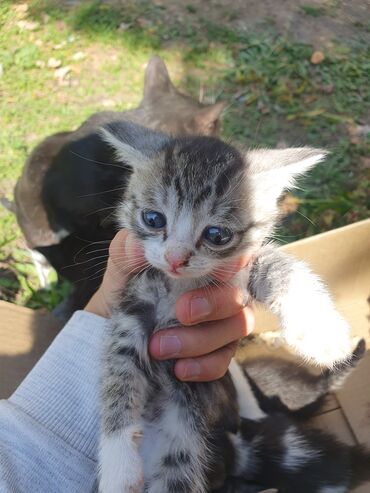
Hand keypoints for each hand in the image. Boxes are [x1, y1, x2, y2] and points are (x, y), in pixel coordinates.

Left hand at [85, 230, 253, 380]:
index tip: (219, 270)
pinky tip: (178, 369)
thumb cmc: (124, 288)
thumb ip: (129, 250)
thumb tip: (141, 244)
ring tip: (159, 347)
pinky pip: (224, 360)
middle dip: (215, 303)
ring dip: (200, 339)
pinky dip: (204, 365)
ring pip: (237, 327)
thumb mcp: (122, 266)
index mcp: (203, 263)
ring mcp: (222, 323)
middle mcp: (220, 290)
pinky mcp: (216, 352)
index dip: (237, 261)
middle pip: (239, 294)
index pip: (235, 256)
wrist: (110, 329)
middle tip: (181, 312)